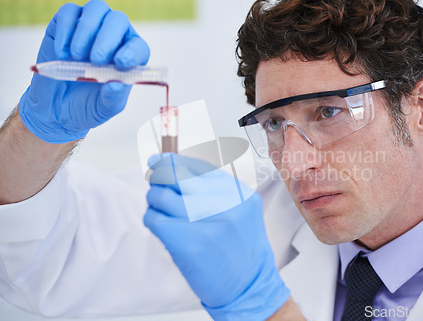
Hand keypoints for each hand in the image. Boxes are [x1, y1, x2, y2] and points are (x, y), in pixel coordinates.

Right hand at [18, 0, 149, 142]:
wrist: (56, 108)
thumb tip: (116, 86)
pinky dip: (66, 30)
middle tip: (96, 60)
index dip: (132, 51)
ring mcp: (90, 27)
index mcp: (129, 57)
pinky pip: (69, 12)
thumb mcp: (103, 109)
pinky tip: (62, 52)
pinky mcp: (65, 25)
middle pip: (118, 20)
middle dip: (108, 38)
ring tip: (77, 56)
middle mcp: (113, 37)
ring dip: (88, 30)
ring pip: (96, 9)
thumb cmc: (87, 105)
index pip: (138, 46)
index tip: (121, 62)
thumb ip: (112, 98)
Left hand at [144, 154, 289, 319]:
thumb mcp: (241, 209)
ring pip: (160, 196)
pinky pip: (154, 219)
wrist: (249, 284)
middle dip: (159, 175)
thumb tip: (178, 167)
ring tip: (162, 209)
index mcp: (237, 192)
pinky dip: (152, 219)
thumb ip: (216, 189)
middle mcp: (223, 203)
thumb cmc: (241, 246)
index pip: (197, 165)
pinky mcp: (187, 244)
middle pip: (175, 175)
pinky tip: (163, 227)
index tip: (159, 159)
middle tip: (154, 177)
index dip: (173, 160)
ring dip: (155, 200)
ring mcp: (204, 223)